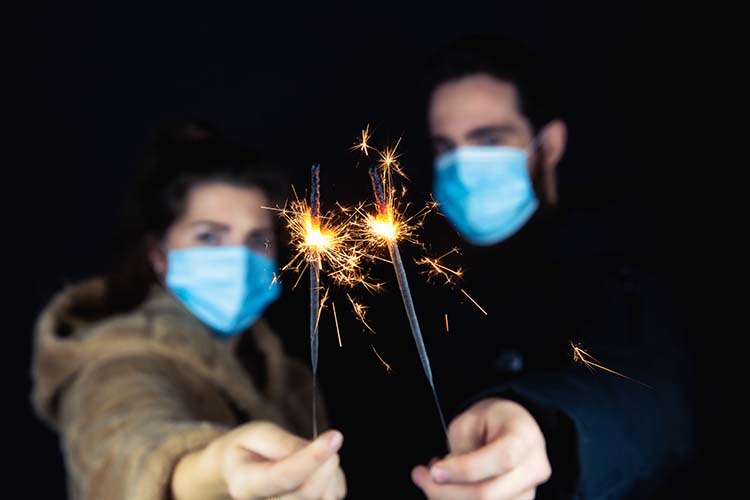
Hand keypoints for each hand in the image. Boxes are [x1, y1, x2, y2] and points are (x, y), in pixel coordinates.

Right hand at [172, 421, 345, 499]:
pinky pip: (334, 496)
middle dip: (326, 461)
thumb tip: (315, 450)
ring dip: (331, 470)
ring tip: (314, 455)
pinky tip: (318, 469)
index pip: (283, 477)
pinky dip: (334, 479)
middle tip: (331, 437)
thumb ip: (283, 442)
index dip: (312, 458)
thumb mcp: (257, 434)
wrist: (239, 471)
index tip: (335, 436)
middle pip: (308, 492)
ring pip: (325, 496)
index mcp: (246, 484)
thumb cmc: (248, 449)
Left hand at [412, 398, 549, 499]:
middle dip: (446, 492)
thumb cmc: (490, 420)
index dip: (464, 470)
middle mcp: (534, 468)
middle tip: (421, 476)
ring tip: (431, 481)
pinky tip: (446, 490)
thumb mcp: (470, 420)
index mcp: (525, 437)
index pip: (501, 461)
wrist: (511, 427)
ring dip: (448, 499)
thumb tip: (444, 479)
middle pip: (490, 495)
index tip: (434, 470)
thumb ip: (462, 449)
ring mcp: (529, 491)